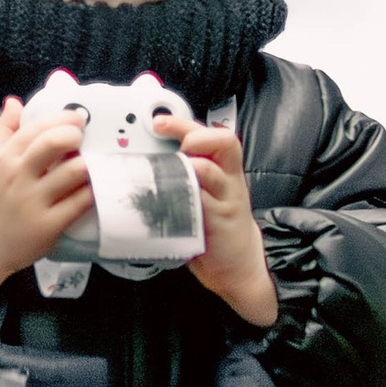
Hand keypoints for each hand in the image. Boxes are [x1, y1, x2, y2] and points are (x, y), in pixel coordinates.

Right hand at [0, 97, 92, 300]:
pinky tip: (90, 188)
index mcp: (2, 162)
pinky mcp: (49, 226)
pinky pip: (80, 202)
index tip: (76, 118)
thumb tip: (14, 103)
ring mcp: (34, 203)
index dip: (61, 119)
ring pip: (73, 172)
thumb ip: (3, 133)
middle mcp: (18, 179)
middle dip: (75, 134)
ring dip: (87, 164)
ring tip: (88, 164)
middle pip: (54, 143)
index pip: (36, 128)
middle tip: (82, 138)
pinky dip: (90, 191)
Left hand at [161, 118, 278, 325]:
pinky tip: (168, 200)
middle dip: (194, 136)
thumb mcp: (204, 194)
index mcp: (224, 169)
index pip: (210, 133)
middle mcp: (228, 179)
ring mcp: (226, 199)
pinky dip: (184, 197)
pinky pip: (202, 202)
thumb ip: (185, 176)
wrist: (238, 263)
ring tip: (171, 173)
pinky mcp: (220, 220)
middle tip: (176, 147)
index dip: (185, 123)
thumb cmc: (215, 227)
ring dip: (188, 166)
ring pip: (211, 170)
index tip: (159, 123)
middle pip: (223, 141)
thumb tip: (147, 163)